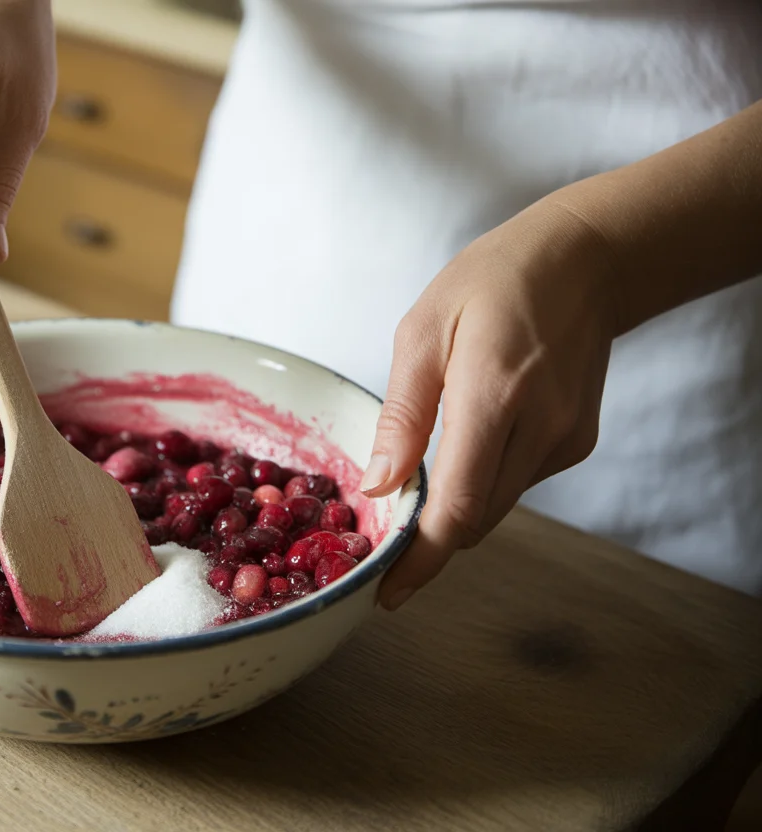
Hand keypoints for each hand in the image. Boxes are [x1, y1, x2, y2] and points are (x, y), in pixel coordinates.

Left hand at [363, 196, 618, 609]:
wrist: (585, 260)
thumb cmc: (492, 283)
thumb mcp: (423, 333)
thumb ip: (402, 416)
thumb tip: (377, 486)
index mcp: (495, 396)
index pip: (458, 508)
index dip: (420, 560)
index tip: (388, 592)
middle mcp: (541, 428)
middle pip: (476, 520)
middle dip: (428, 539)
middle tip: (384, 537)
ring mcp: (567, 440)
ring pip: (496, 506)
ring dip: (455, 506)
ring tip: (422, 470)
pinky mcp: (578, 443)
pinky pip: (517, 482)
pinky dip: (484, 479)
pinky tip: (471, 436)